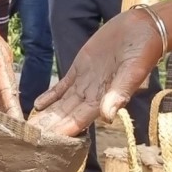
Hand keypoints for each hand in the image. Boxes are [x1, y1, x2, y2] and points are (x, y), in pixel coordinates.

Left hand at [31, 7, 161, 135]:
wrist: (141, 29)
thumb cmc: (142, 52)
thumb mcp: (132, 72)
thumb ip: (119, 93)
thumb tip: (107, 118)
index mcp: (105, 99)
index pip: (80, 120)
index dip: (63, 131)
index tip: (46, 142)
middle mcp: (93, 95)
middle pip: (67, 114)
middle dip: (50, 126)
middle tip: (29, 138)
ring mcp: (85, 82)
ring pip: (62, 103)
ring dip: (47, 114)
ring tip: (29, 126)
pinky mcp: (80, 68)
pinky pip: (63, 85)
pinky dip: (51, 95)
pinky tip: (38, 105)